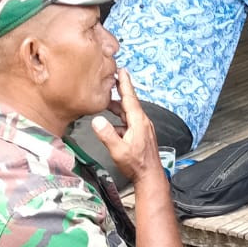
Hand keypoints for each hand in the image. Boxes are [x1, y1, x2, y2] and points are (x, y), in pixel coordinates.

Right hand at [89, 69, 157, 183]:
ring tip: (106, 101)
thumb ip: (107, 135)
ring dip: (117, 107)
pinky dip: (119, 119)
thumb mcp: (118, 150)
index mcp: (138, 121)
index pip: (130, 97)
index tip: (122, 70)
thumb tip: (97, 120)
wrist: (150, 176)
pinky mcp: (141, 135)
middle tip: (111, 80)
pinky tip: (110, 125)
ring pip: (127, 113)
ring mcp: (142, 128)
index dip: (125, 83)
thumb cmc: (136, 164)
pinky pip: (128, 122)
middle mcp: (142, 122)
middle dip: (120, 91)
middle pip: (129, 102)